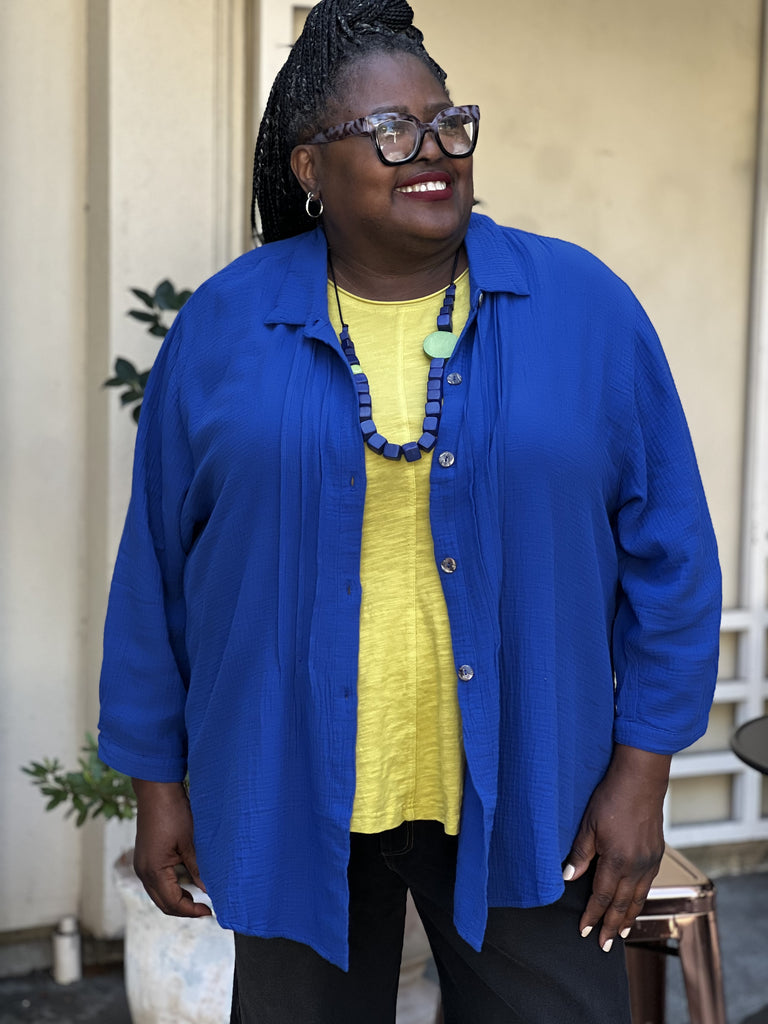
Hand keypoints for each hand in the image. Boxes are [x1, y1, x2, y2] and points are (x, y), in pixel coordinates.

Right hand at [131, 778, 212, 917]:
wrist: (156, 790)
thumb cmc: (173, 812)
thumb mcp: (190, 842)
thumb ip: (198, 869)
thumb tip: (209, 891)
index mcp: (153, 870)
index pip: (172, 903)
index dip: (191, 911)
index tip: (210, 911)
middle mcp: (143, 872)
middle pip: (163, 903)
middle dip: (184, 909)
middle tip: (206, 909)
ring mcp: (141, 864)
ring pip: (158, 894)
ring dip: (176, 900)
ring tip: (198, 899)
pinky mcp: (144, 857)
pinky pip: (156, 882)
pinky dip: (170, 888)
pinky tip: (186, 884)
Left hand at [562, 744, 670, 951]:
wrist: (641, 780)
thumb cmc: (612, 797)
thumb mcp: (588, 824)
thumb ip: (580, 854)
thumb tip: (569, 877)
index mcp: (618, 860)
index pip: (602, 897)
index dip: (592, 915)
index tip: (584, 930)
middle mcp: (637, 866)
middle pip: (623, 904)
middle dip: (612, 926)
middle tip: (604, 944)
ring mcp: (650, 861)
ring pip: (638, 898)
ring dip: (628, 918)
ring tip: (621, 934)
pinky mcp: (656, 854)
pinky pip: (648, 885)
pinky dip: (640, 900)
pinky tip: (635, 904)